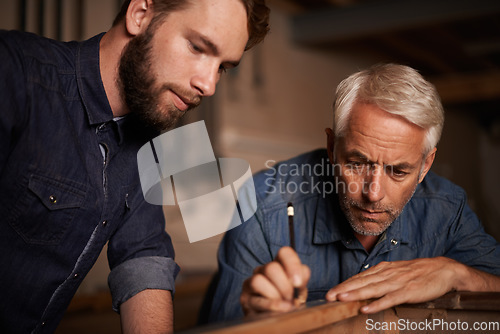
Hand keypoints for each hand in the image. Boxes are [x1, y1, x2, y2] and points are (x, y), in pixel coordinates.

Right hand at [240, 247, 310, 315]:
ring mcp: (251, 282)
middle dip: (285, 287)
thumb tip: (298, 282)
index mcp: (279, 264)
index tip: (298, 283)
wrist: (276, 321)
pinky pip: (256, 299)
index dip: (293, 265)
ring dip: (275, 296)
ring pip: (258, 280)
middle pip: (271, 268)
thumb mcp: (299, 290)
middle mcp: (263, 270)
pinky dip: (271, 306)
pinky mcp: (245, 298)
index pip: (284, 252)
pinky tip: (280, 310)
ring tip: (284, 306)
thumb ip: (302, 280)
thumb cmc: (289, 302)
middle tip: (291, 299)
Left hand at [326, 257, 461, 313]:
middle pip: (361, 282)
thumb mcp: (396, 272)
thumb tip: (363, 286)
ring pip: (372, 289)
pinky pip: (390, 299)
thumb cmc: (418, 273)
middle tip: (329, 296)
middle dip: (344, 289)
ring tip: (342, 299)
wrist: (443, 269)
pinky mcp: (408, 291)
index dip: (345, 284)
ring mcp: (397, 282)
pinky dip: (377, 304)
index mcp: (383, 269)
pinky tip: (366, 309)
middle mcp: (387, 274)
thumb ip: (380, 278)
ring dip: (356, 294)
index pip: (360, 277)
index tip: (331, 292)